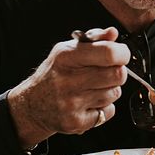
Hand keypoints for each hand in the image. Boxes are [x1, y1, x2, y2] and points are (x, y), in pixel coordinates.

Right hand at [7, 27, 129, 149]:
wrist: (32, 105)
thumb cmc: (55, 73)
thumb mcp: (68, 50)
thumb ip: (94, 39)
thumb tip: (113, 33)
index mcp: (66, 57)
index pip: (109, 53)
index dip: (122, 53)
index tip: (121, 55)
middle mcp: (67, 81)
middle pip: (118, 75)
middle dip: (118, 72)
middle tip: (107, 72)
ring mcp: (71, 104)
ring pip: (115, 93)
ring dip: (109, 90)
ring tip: (92, 88)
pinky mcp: (76, 122)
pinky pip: (109, 111)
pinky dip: (104, 107)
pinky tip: (88, 102)